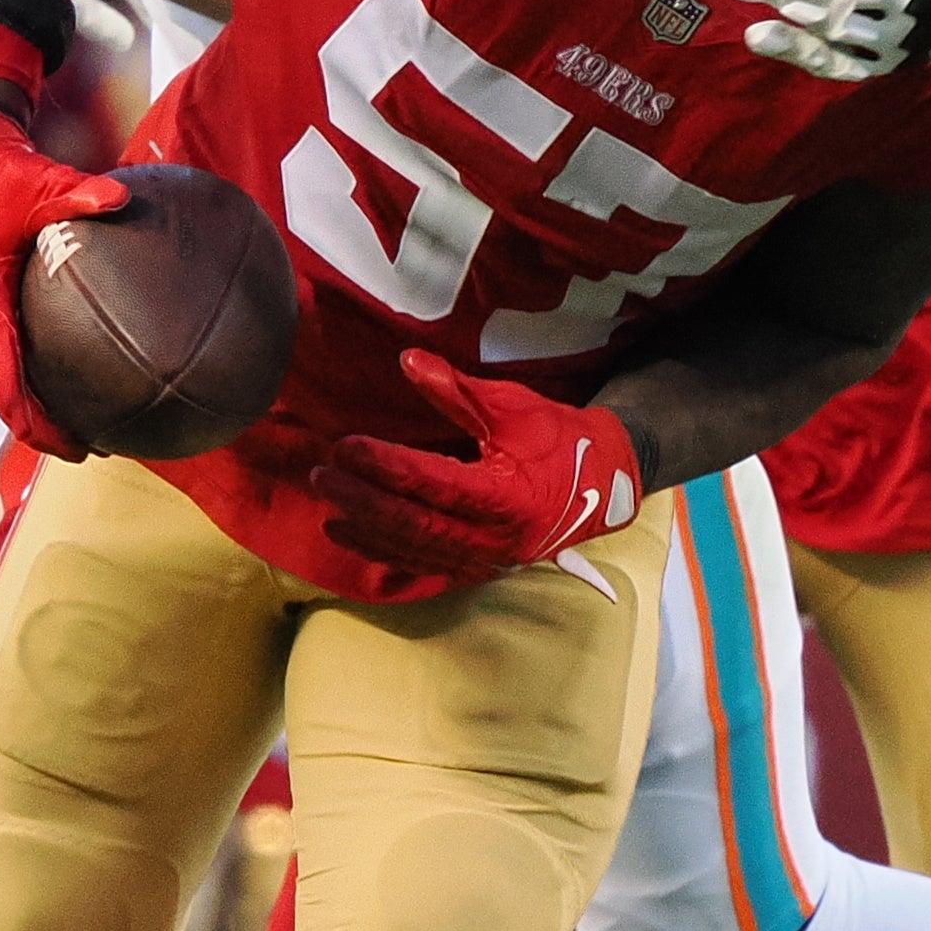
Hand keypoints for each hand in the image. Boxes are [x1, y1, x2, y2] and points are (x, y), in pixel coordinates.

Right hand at [0, 105, 127, 455]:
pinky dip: (28, 377)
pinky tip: (72, 381)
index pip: (1, 371)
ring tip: (81, 433)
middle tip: (85, 450)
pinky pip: (2, 353)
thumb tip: (121, 198)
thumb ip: (74, 193)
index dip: (30, 412)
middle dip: (37, 426)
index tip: (64, 440)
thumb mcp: (34, 179)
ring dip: (31, 408)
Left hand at [314, 354, 643, 582]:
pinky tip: (352, 536)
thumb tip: (408, 362)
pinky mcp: (480, 567)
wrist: (606, 483)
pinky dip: (386, 552)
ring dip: (368, 530)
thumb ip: (458, 391)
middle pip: (417, 524)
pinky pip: (425, 565)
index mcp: (510, 498)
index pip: (435, 483)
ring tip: (329, 507)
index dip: (387, 466)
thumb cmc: (561, 440)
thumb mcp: (515, 408)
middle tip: (324, 477)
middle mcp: (497, 539)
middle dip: (365, 501)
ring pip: (417, 550)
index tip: (348, 446)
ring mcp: (488, 560)